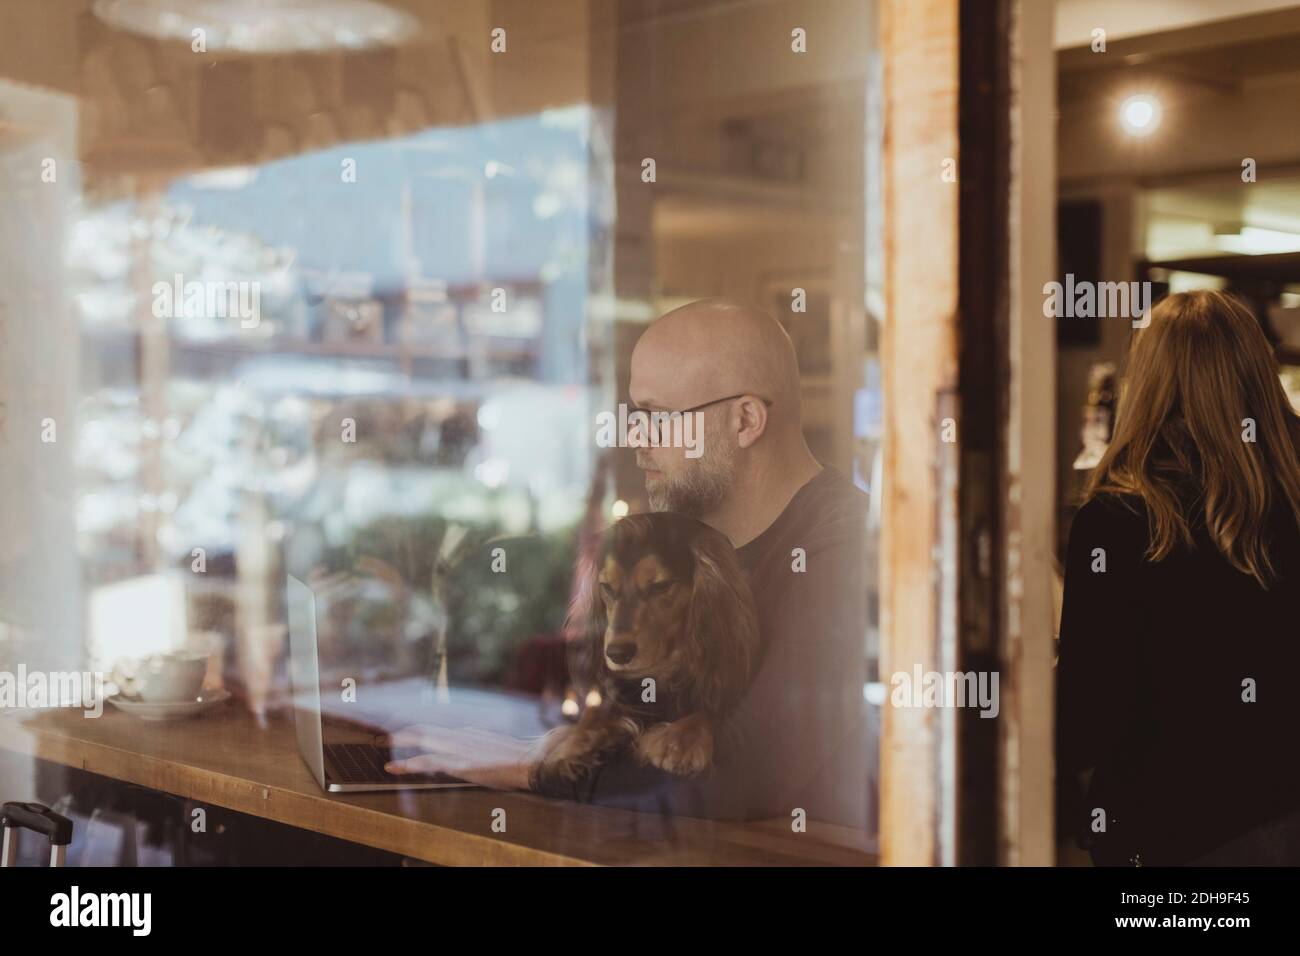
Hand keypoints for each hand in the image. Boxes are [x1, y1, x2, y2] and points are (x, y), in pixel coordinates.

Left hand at [382, 724, 537, 790]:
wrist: (531, 760)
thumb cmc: (520, 758)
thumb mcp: (496, 749)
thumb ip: (482, 747)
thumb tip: (477, 749)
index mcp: (469, 733)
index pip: (438, 731)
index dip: (418, 732)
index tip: (405, 734)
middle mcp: (461, 735)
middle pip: (425, 730)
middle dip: (404, 732)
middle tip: (385, 736)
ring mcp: (459, 748)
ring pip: (421, 740)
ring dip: (400, 743)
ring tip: (383, 745)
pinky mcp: (458, 764)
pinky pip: (427, 762)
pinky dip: (408, 764)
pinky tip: (394, 768)